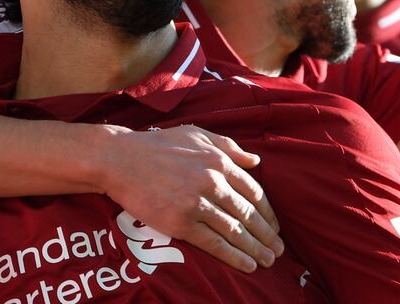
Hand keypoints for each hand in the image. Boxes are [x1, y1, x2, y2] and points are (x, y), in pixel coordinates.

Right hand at [98, 125, 282, 272]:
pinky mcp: (181, 222)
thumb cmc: (159, 146)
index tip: (274, 224)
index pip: (253, 191)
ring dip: (255, 248)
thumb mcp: (197, 134)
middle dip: (266, 234)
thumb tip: (256, 161)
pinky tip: (247, 264)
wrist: (121, 160)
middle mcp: (212, 181)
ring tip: (268, 260)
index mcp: (219, 160)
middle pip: (248, 213)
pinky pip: (214, 243)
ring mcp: (197, 203)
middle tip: (278, 249)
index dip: (267, 211)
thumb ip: (229, 147)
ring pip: (235, 230)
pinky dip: (233, 256)